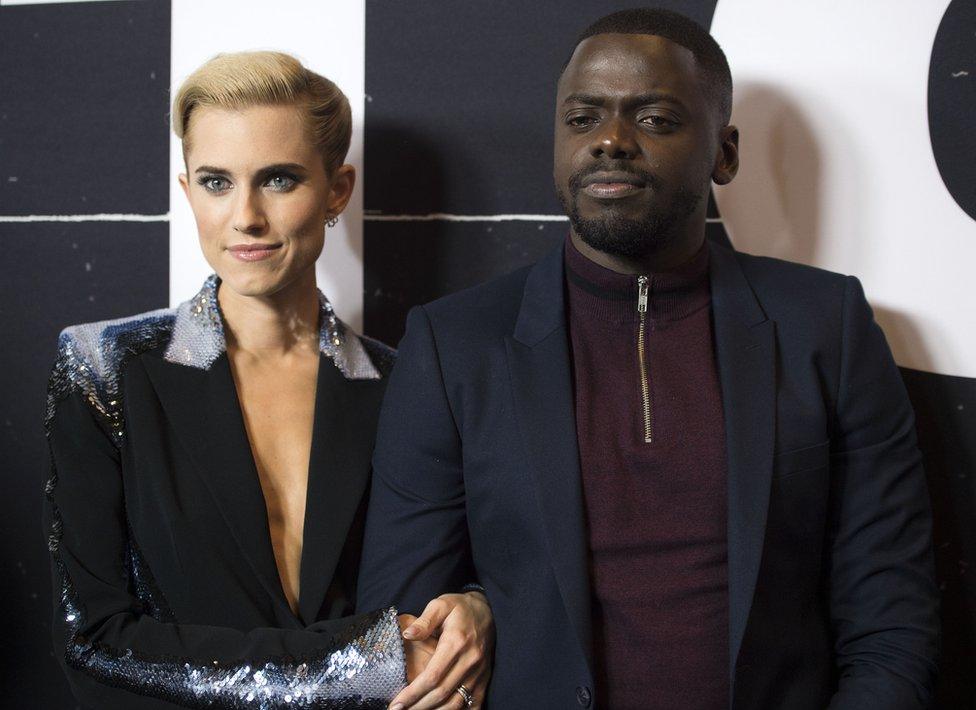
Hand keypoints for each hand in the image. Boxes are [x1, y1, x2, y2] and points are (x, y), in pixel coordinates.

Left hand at [390, 591, 493, 709]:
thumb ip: (424, 621)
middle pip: (442, 693)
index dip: (413, 693)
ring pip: (456, 702)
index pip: (432, 676)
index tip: (396, 703)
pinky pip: (473, 703)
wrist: (488, 610)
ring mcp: (479, 671)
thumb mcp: (440, 605)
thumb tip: (407, 634)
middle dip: (418, 706)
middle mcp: (469, 660)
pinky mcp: (484, 677)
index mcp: (456, 642)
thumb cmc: (459, 607)